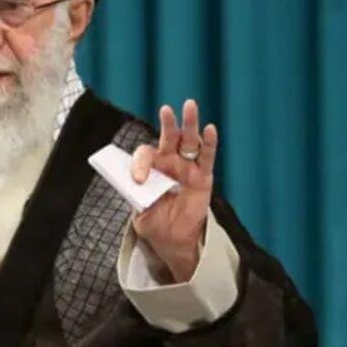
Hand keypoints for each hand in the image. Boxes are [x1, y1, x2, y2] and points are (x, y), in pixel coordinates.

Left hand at [129, 99, 217, 282]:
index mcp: (150, 169)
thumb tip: (136, 183)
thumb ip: (137, 197)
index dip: (141, 163)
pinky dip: (210, 143)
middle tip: (166, 109)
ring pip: (189, 141)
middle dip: (168, 123)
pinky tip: (210, 129)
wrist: (172, 241)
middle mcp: (169, 164)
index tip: (139, 180)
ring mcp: (187, 169)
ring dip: (190, 124)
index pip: (145, 155)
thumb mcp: (139, 212)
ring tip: (190, 105)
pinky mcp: (203, 178)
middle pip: (169, 138)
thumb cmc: (154, 223)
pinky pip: (207, 157)